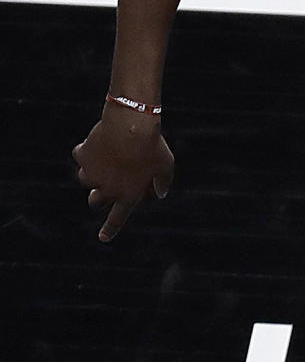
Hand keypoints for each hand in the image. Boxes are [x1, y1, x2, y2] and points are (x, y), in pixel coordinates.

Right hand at [72, 105, 174, 241]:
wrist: (131, 124)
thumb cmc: (153, 145)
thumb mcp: (166, 165)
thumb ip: (162, 182)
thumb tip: (160, 193)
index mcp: (128, 196)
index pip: (117, 219)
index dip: (110, 229)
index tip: (103, 237)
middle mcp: (107, 189)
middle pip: (95, 202)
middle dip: (99, 196)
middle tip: (105, 185)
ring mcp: (92, 173)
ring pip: (86, 179)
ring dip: (93, 172)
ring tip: (106, 157)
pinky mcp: (82, 156)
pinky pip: (82, 155)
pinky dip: (87, 150)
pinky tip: (98, 140)